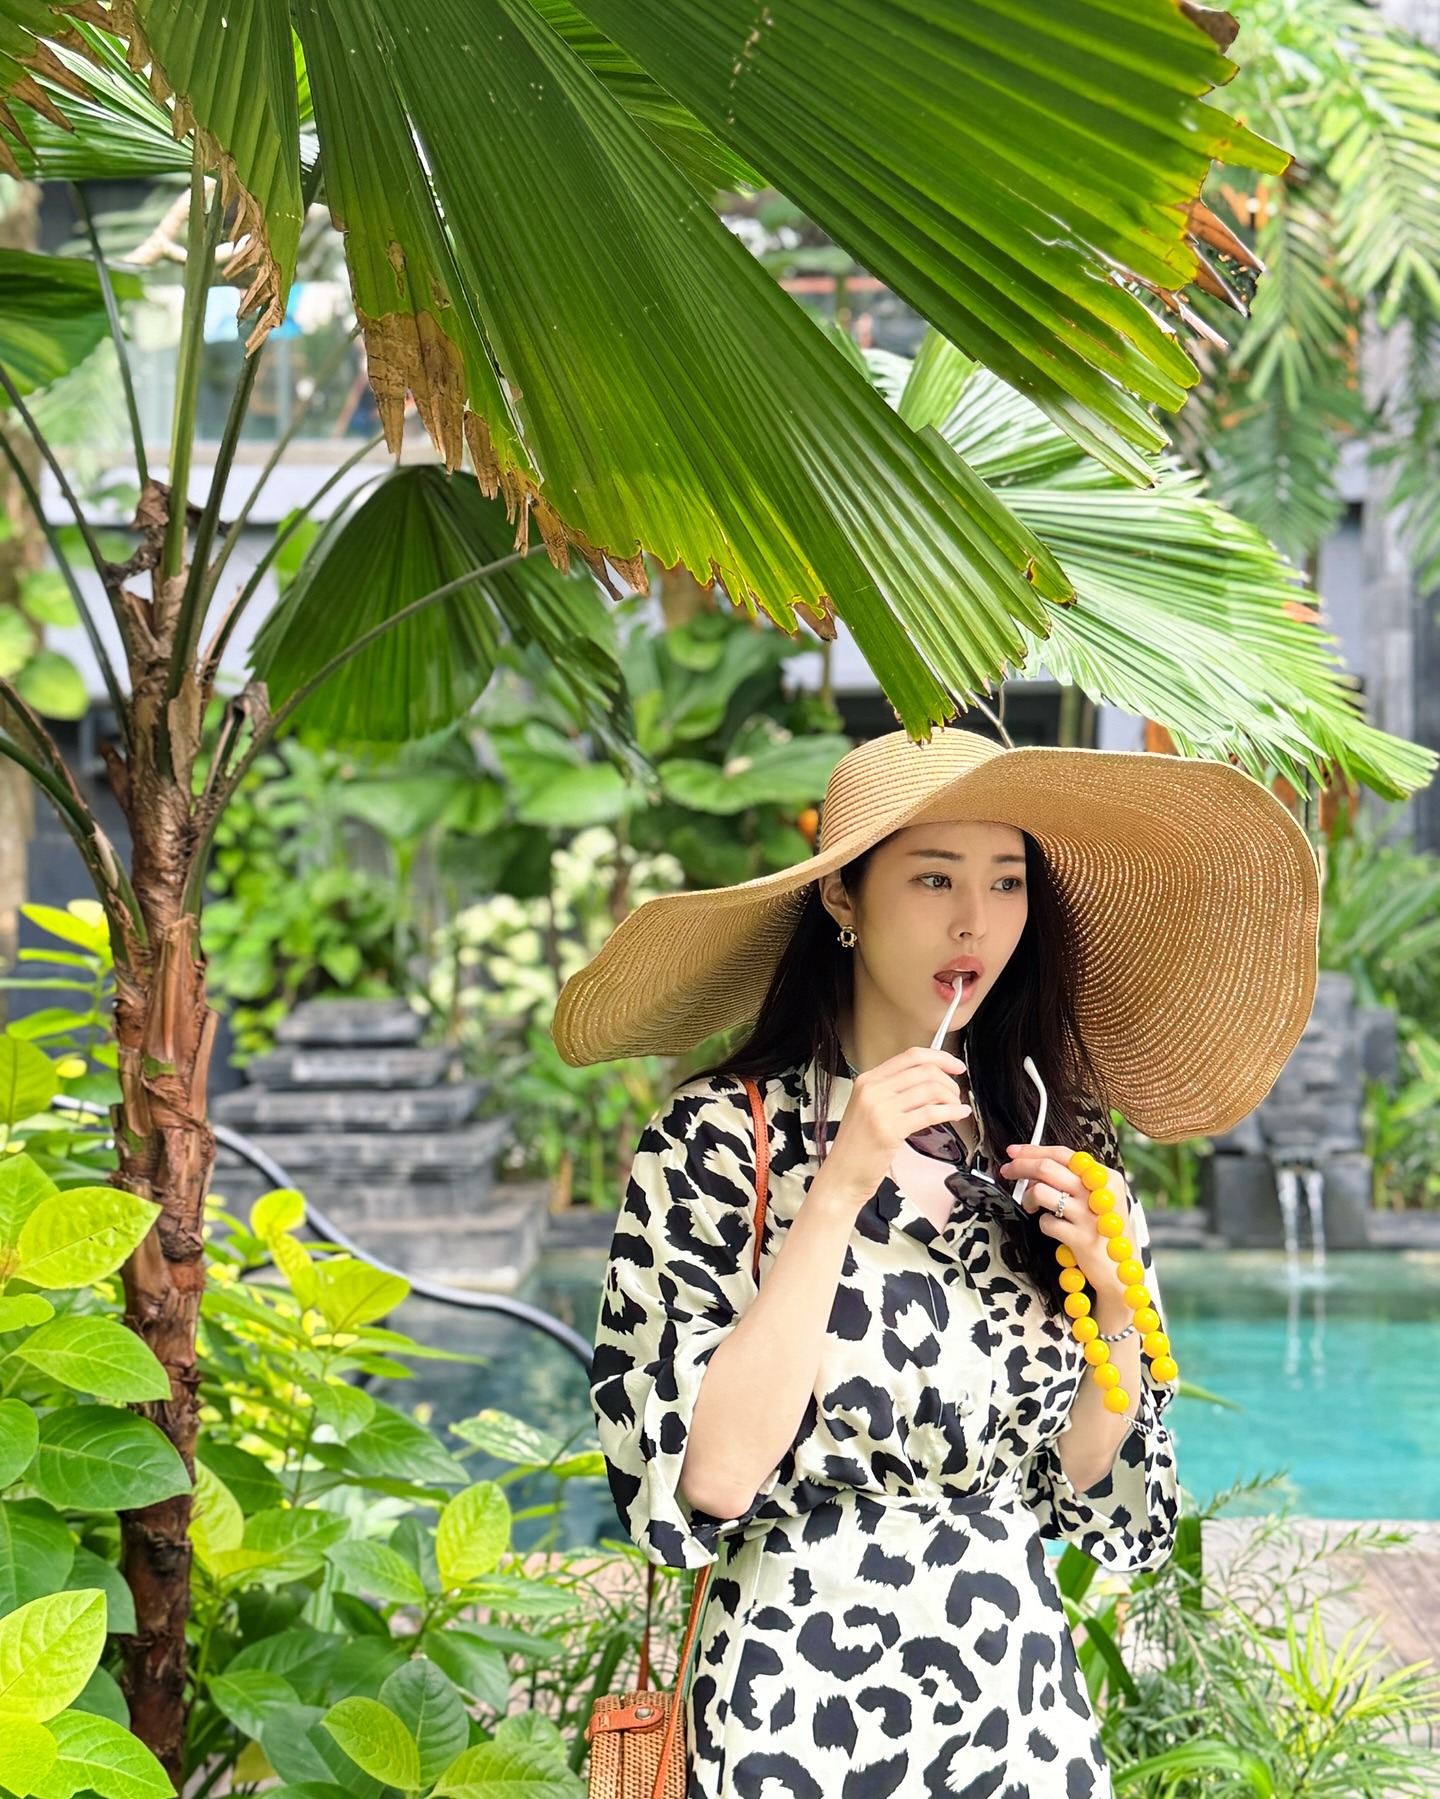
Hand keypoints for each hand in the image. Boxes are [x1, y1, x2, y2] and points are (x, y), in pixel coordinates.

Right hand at [816, 1047, 969, 1212]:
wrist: (841, 1176)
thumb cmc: (857, 1148)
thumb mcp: (869, 1110)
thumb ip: (893, 1093)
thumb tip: (930, 1083)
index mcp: (867, 1080)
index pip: (911, 1056)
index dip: (939, 1058)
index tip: (955, 1066)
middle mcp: (872, 1089)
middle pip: (924, 1070)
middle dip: (949, 1080)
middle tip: (956, 1094)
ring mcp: (879, 1108)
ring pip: (930, 1088)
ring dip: (951, 1097)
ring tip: (955, 1108)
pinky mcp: (890, 1129)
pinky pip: (930, 1112)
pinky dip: (950, 1112)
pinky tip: (958, 1115)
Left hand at [998, 1143, 1135, 1316]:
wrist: (1122, 1271)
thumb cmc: (1105, 1231)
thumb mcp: (1100, 1199)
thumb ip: (1074, 1181)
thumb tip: (1033, 1168)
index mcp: (1106, 1177)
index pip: (1064, 1153)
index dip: (1034, 1150)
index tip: (1014, 1151)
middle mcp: (1099, 1192)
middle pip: (1047, 1168)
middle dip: (1020, 1167)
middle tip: (1007, 1171)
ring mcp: (1090, 1215)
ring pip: (1040, 1191)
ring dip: (1028, 1197)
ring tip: (1031, 1205)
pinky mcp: (1081, 1238)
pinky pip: (1046, 1222)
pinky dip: (1044, 1224)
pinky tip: (1054, 1229)